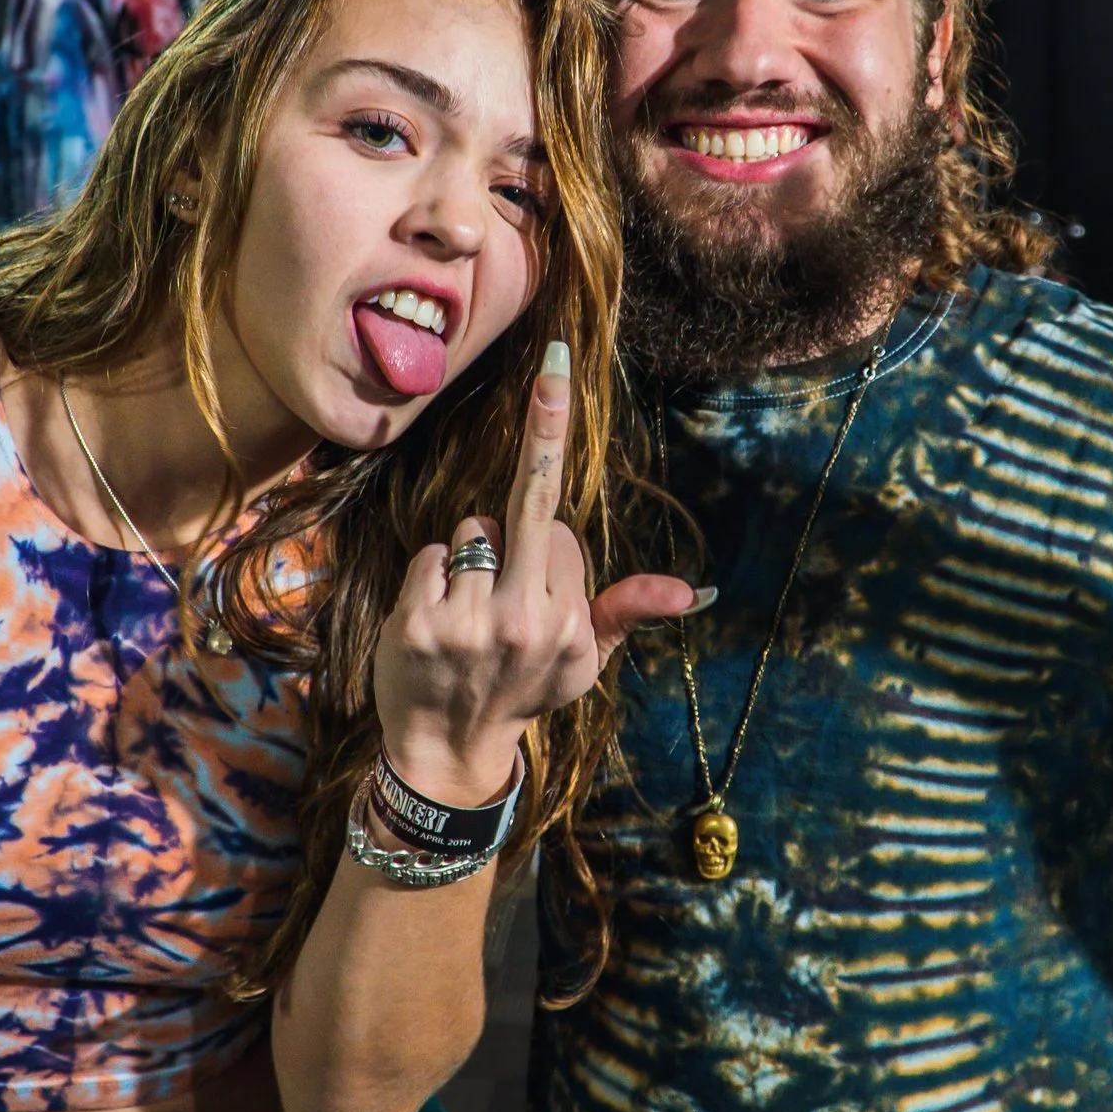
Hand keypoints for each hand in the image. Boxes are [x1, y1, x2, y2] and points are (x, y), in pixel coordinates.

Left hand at [372, 341, 694, 803]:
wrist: (447, 755)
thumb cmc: (521, 693)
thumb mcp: (584, 662)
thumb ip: (628, 612)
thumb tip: (694, 591)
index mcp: (570, 627)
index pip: (560, 534)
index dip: (548, 550)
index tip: (540, 580)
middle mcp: (523, 624)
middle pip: (530, 502)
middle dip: (548, 425)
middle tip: (557, 356)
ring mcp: (467, 623)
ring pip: (473, 533)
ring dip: (469, 558)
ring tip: (465, 614)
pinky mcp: (417, 622)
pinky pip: (434, 553)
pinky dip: (431, 575)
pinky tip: (434, 618)